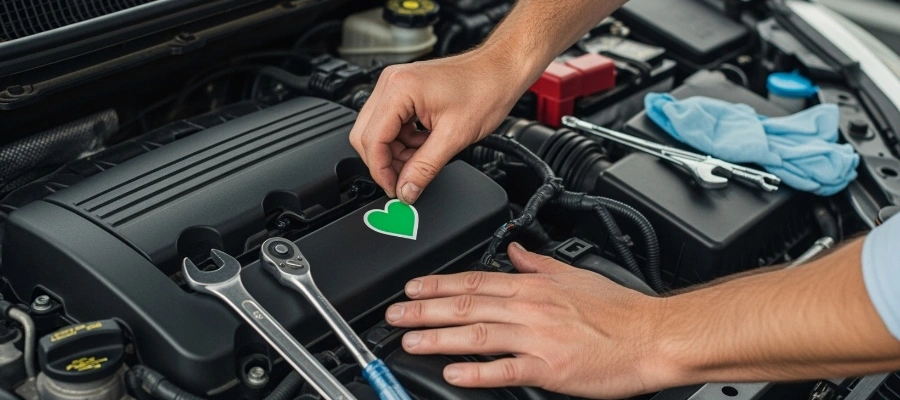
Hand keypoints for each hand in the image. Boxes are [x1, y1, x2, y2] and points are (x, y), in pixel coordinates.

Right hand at [349, 51, 528, 203]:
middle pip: (367, 135)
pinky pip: (391, 124)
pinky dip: (404, 141)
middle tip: (405, 181)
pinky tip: (423, 147)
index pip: (372, 139)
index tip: (395, 189)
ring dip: (396, 153)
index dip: (381, 171)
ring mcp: (396, 85)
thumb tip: (406, 190)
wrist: (501, 71)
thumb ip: (425, 168)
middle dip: (385, 163)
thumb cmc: (485, 89)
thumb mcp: (454, 137)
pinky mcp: (404, 91)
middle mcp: (391, 83)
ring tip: (421, 162)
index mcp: (399, 90)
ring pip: (378, 131)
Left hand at [384, 243, 667, 397]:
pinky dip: (477, 371)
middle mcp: (530, 308)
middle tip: (394, 316)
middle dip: (424, 311)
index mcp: (534, 286)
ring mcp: (538, 338)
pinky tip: (452, 372)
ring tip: (410, 342)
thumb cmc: (620, 310)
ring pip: (477, 334)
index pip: (475, 281)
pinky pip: (506, 369)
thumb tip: (513, 252)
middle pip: (466, 305)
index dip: (438, 285)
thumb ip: (538, 264)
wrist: (653, 336)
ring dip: (439, 338)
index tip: (411, 289)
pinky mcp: (549, 367)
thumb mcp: (575, 274)